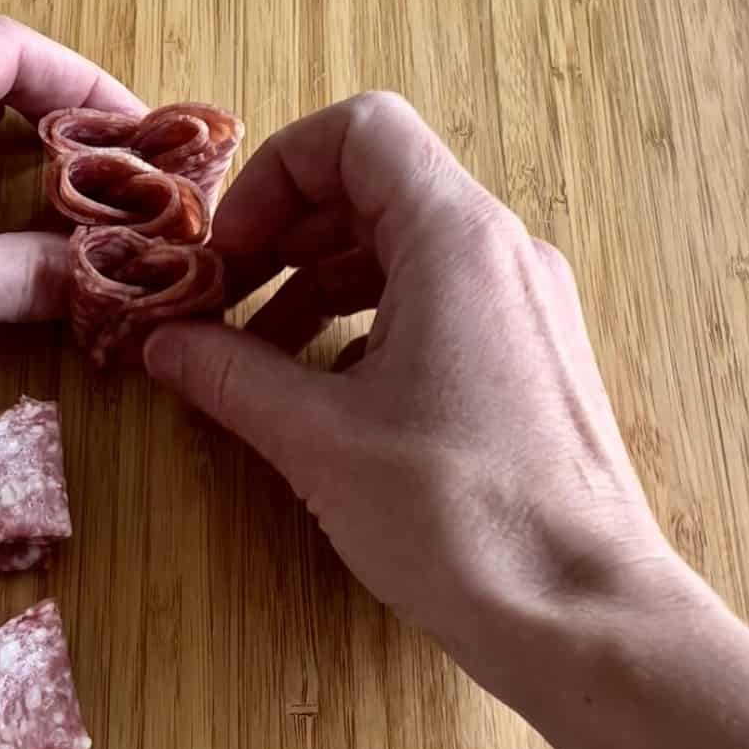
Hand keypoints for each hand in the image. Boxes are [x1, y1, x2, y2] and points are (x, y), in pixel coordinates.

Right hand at [143, 92, 689, 676]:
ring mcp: (526, 302)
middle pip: (376, 187)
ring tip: (263, 354)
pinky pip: (438, 300)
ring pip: (405, 247)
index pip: (359, 131)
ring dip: (320, 281)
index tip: (228, 252)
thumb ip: (230, 375)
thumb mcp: (320, 439)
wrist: (585, 617)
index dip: (275, 174)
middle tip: (225, 302)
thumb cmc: (458, 518)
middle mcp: (502, 250)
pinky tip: (331, 391)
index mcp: (457, 239)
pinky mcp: (532, 355)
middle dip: (286, 233)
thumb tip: (163, 345)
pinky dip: (369, 321)